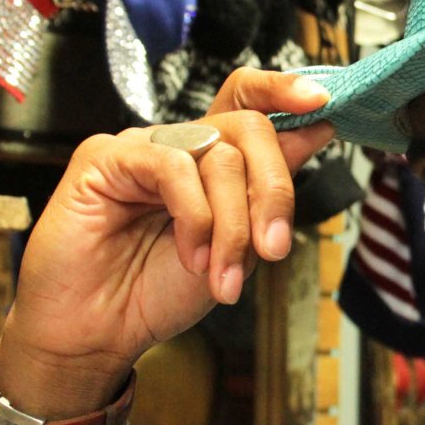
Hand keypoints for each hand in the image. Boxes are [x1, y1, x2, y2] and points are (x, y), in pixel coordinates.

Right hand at [0, 69, 335, 418]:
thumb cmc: (160, 291)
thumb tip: (319, 129)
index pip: (249, 101)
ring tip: (223, 275)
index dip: (284, 92)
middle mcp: (180, 145)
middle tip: (275, 247)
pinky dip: (195, 216)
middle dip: (275, 189)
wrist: (101, 333)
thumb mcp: (239, 244)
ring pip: (218, 154)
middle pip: (248, 128)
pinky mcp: (105, 158)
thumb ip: (270, 189)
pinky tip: (191, 255)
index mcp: (212, 159)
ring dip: (233, 224)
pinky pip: (172, 167)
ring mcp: (143, 147)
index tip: (323, 104)